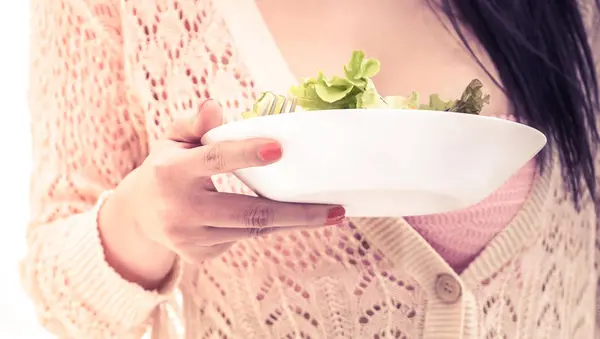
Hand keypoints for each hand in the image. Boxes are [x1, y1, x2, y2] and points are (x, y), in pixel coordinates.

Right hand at [101, 100, 344, 287]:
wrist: (138, 217)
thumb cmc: (165, 169)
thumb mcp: (172, 141)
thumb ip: (194, 124)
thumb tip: (215, 105)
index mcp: (173, 172)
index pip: (214, 159)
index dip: (245, 153)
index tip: (280, 148)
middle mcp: (181, 209)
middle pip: (249, 213)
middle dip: (297, 212)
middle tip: (335, 209)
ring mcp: (191, 239)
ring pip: (252, 231)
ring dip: (293, 222)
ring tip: (329, 214)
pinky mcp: (200, 255)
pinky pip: (242, 239)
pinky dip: (266, 227)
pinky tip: (283, 217)